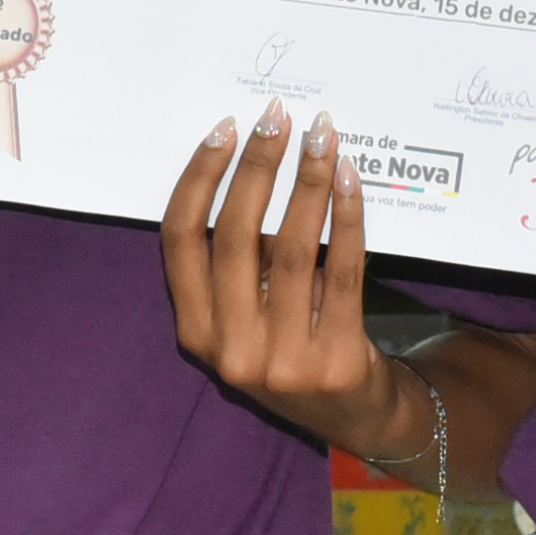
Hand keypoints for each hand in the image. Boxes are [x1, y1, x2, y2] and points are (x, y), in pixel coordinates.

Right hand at [161, 105, 412, 450]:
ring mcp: (283, 360)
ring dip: (307, 182)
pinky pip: (343, 271)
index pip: (181, 241)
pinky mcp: (336, 360)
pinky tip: (349, 180)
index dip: (199, 179)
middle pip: (235, 237)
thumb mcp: (247, 317)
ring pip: (293, 249)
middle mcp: (230, 349)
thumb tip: (255, 160)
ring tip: (321, 137)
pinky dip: (347, 218)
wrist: (354, 416)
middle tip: (277, 118)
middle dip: (257, 167)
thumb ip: (240, 262)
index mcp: (195, 331)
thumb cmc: (293, 346)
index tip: (225, 130)